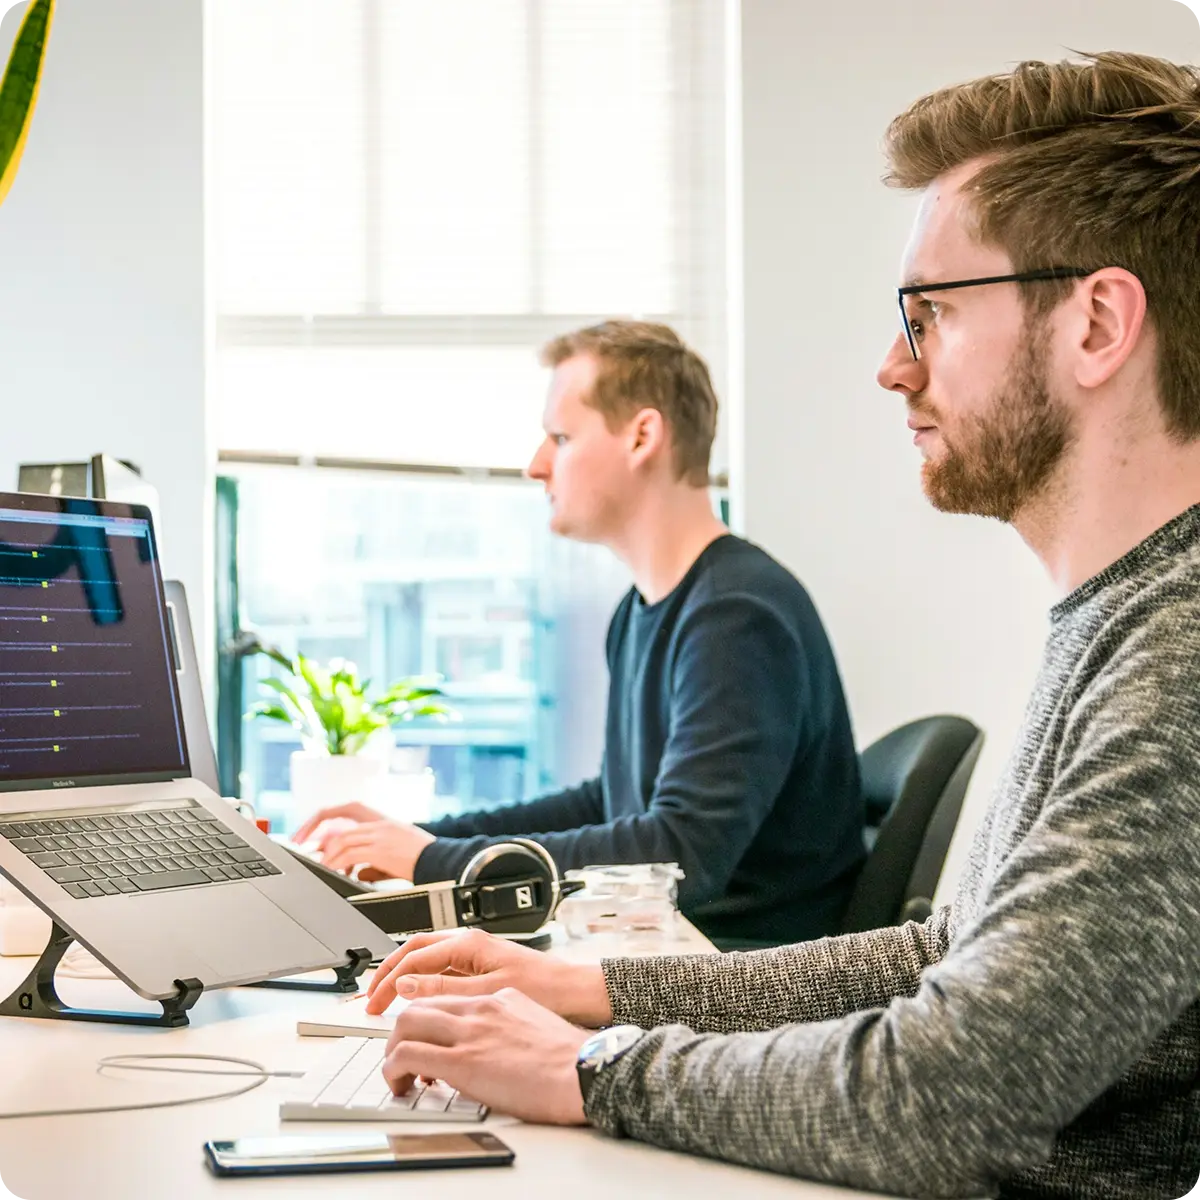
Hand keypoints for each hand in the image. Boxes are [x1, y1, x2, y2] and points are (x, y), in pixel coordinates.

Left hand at [291, 803, 434, 880]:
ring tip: (319, 866)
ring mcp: (381, 835)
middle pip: (338, 819)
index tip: (311, 829)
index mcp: (384, 820)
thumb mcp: (398, 856)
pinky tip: (334, 872)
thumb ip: (375, 862)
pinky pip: (351, 855)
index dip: (327, 815)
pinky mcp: (382, 850)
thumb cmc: (426, 861)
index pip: (349, 807)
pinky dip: (337, 864)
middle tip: (301, 845)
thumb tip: (358, 873)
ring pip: (342, 838)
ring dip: (326, 853)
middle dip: (314, 830)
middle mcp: (380, 823)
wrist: (446, 862)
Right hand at [366, 927, 611, 1026]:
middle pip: (415, 951)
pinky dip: (423, 984)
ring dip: (404, 977)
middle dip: (388, 972)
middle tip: (370, 998)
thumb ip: (444, 989)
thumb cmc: (544, 987)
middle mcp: (469, 943)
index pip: (413, 958)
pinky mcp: (482, 967)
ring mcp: (475, 954)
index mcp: (468, 943)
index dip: (388, 981)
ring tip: (387, 999)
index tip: (372, 1003)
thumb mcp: (487, 993)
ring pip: (427, 960)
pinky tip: (418, 1002)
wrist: (576, 992)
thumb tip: (406, 986)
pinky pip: (442, 971)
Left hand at [383, 989, 590, 1124]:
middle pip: (420, 1004)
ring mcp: (470, 1032)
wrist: (582, 1071)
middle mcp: (480, 1009)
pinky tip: (399, 1083)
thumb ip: (508, 1025)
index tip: (422, 1037)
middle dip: (400, 1030)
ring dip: (393, 1049)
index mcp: (499, 999)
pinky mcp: (462, 1061)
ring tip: (397, 1072)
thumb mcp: (535, 1024)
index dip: (427, 1019)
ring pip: (406, 1024)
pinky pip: (408, 1055)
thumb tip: (495, 1045)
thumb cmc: (569, 1059)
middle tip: (399, 1053)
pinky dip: (393, 1068)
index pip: (447, 997)